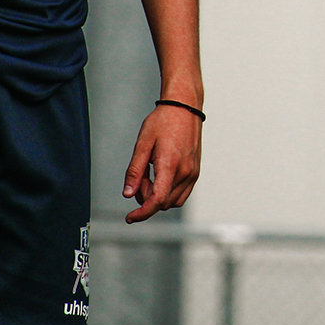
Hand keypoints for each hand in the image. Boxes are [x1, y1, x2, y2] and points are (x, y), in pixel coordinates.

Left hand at [122, 104, 202, 222]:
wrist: (184, 106)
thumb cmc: (163, 121)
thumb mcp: (143, 143)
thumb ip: (135, 171)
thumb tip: (128, 194)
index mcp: (170, 165)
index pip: (157, 200)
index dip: (142, 213)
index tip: (131, 217)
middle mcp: (185, 172)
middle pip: (163, 202)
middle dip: (147, 198)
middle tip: (140, 177)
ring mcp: (193, 172)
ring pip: (173, 201)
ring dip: (158, 196)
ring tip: (151, 175)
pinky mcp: (196, 171)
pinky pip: (182, 194)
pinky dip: (169, 193)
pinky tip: (161, 177)